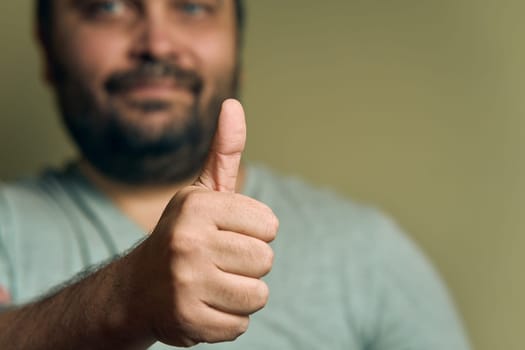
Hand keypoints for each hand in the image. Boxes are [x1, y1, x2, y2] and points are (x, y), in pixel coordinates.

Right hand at [129, 99, 278, 346]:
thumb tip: (234, 104)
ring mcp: (186, 283)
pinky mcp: (187, 320)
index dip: (254, 233)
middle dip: (248, 264)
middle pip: (265, 260)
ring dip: (239, 294)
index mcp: (197, 206)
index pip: (270, 226)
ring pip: (257, 295)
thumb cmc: (183, 235)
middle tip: (216, 262)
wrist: (136, 289)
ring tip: (210, 283)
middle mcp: (188, 241)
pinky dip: (227, 320)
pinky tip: (202, 306)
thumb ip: (224, 151)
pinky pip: (240, 325)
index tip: (226, 234)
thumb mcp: (201, 192)